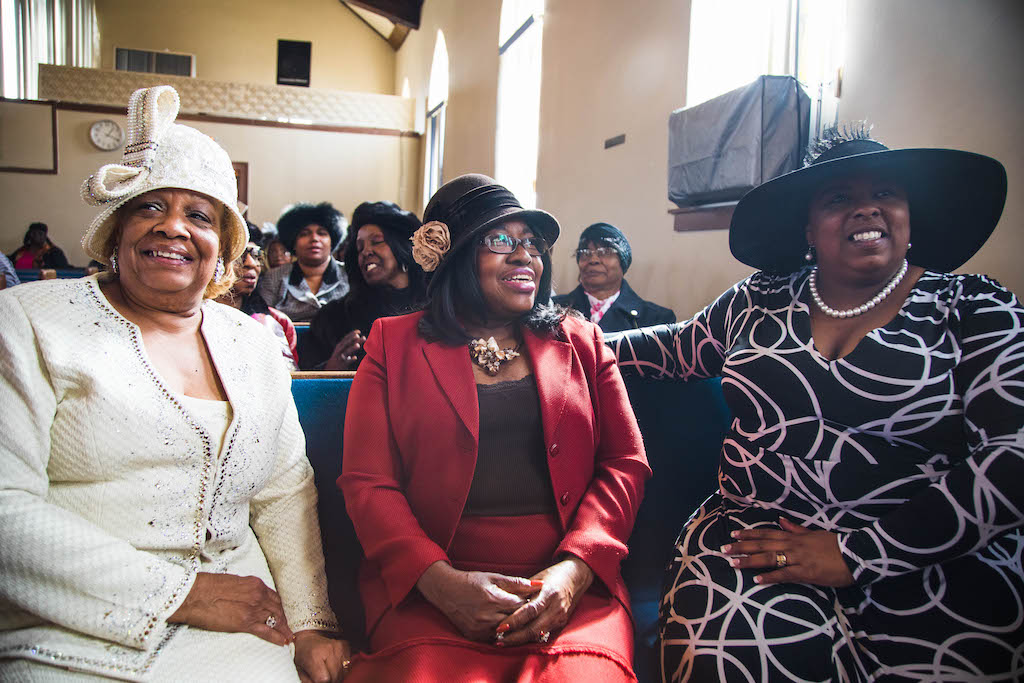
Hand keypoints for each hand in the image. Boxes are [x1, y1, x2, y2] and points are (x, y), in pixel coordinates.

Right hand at [168, 572, 293, 645]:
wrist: (194, 595)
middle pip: (278, 608)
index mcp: (255, 584)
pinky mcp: (245, 623)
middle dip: (285, 618)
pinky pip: (266, 631)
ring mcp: (253, 609)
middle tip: (290, 626)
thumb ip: (245, 589)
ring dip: (284, 629)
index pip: (274, 597)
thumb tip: (248, 595)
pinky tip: (282, 641)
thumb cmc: (208, 587)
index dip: (280, 606)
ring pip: (276, 620)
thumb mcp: (233, 582)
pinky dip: (276, 637)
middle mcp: (258, 595)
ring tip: (289, 636)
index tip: (283, 612)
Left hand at [294, 630, 350, 682]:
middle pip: (335, 676)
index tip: (317, 680)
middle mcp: (328, 649)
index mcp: (314, 656)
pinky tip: (334, 666)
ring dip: (336, 676)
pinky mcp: (345, 646)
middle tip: (322, 678)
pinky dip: (341, 670)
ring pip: (343, 672)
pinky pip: (347, 665)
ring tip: (328, 672)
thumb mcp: (299, 669)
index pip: (324, 679)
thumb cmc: (303, 653)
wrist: (309, 637)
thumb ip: (307, 681)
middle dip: (330, 681)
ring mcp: (339, 647)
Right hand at [324, 330, 365, 370]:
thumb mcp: (344, 349)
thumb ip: (353, 344)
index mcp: (340, 346)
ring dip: (352, 348)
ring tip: (358, 345)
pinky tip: (355, 357)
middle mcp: (339, 350)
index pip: (346, 339)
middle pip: (346, 344)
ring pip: (346, 352)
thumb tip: (363, 337)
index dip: (351, 334)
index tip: (358, 332)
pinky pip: (347, 362)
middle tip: (358, 336)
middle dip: (352, 339)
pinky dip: (351, 359)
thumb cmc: (340, 357)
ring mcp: (340, 357)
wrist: (331, 368)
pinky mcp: (342, 364)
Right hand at [416, 561, 540, 641]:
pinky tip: (502, 624)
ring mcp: (480, 629)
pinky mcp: (474, 636)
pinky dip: (501, 632)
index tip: (531, 599)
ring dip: (513, 626)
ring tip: (515, 617)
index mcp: (494, 600)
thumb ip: (518, 583)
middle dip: (523, 616)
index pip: (521, 606)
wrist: (446, 590)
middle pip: (516, 621)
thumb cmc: (472, 581)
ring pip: (507, 632)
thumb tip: (540, 585)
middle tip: (527, 610)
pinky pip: (494, 638)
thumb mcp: (494, 578)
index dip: (528, 603)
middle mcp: (487, 617)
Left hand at [497, 555, 593, 645]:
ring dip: (520, 640)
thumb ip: (522, 591)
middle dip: (515, 637)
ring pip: (538, 634)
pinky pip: (544, 634)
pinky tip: (518, 640)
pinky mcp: (561, 623)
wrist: (576, 578)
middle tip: (498, 639)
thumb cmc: (552, 575)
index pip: (529, 610)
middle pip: (534, 628)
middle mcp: (556, 607)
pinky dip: (530, 638)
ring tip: (504, 642)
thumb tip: (503, 602)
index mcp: (548, 593)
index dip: (514, 620)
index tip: (500, 627)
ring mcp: (560, 617)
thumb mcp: (537, 578)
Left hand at [721, 518, 854, 586]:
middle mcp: (793, 545)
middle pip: (763, 544)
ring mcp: (799, 558)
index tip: (733, 534)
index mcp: (794, 536)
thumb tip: (781, 520)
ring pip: (770, 558)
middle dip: (742, 547)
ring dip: (750, 561)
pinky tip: (757, 580)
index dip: (749, 534)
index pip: (767, 533)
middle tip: (723, 549)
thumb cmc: (836, 545)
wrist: (857, 555)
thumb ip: (796, 528)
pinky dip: (771, 576)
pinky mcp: (807, 573)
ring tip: (733, 564)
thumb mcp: (814, 533)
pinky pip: (785, 574)